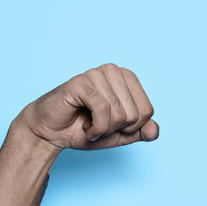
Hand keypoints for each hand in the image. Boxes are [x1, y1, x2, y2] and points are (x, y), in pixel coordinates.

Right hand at [14, 63, 158, 151]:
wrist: (52, 133)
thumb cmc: (85, 129)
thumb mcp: (119, 135)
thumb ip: (139, 132)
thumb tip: (155, 130)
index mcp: (126, 79)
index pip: (147, 111)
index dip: (131, 128)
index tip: (112, 125)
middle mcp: (113, 71)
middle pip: (135, 114)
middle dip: (117, 129)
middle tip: (98, 125)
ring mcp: (96, 73)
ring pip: (119, 113)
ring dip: (104, 129)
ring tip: (90, 124)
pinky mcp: (80, 81)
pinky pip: (103, 110)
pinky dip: (96, 128)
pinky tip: (85, 126)